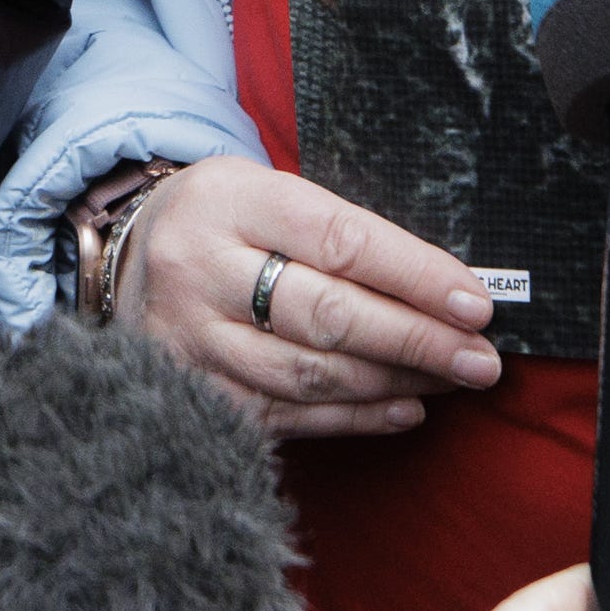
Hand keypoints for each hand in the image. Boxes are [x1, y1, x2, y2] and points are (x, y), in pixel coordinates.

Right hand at [117, 159, 499, 439]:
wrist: (128, 258)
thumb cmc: (225, 221)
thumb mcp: (268, 192)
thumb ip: (343, 234)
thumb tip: (445, 288)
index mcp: (229, 202)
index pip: (340, 241)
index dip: (415, 276)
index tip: (476, 304)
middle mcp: (201, 271)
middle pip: (327, 315)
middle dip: (417, 340)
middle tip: (481, 358)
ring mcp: (194, 340)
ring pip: (311, 374)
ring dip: (395, 382)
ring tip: (452, 379)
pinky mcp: (195, 393)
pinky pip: (289, 416)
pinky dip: (355, 418)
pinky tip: (405, 409)